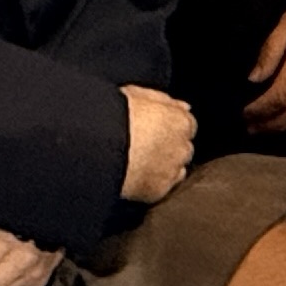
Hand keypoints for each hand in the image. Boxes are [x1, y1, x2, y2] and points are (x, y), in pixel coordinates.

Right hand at [119, 84, 195, 201]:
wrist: (98, 145)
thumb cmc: (113, 115)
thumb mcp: (137, 94)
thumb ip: (164, 100)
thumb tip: (184, 106)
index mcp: (179, 120)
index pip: (186, 124)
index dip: (169, 126)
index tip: (154, 128)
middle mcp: (182, 147)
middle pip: (183, 148)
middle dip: (169, 147)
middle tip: (143, 145)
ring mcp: (172, 171)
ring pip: (176, 169)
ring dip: (163, 166)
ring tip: (138, 161)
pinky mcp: (159, 191)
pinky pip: (162, 187)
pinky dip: (153, 183)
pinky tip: (135, 175)